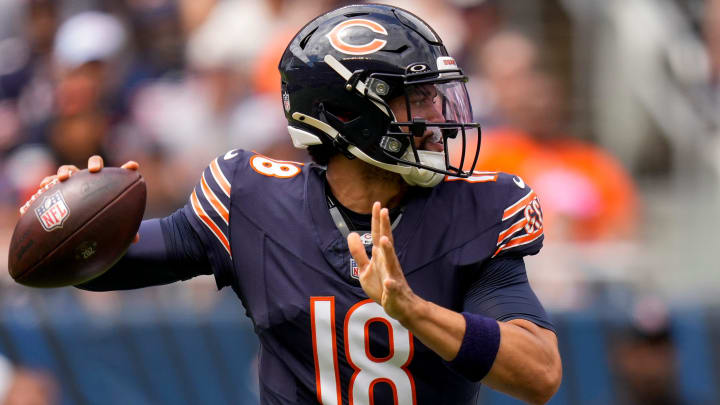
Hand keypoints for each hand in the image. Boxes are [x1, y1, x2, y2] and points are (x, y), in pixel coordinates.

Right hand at [22, 155, 140, 242]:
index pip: (120, 174)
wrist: (75, 222)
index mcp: (106, 185)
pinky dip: (48, 181)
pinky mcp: (57, 188)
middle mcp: (90, 180)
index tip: (133, 167)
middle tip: (94, 170)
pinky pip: (50, 182)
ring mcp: (73, 182)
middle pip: (94, 164)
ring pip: (69, 169)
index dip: (127, 169)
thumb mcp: (110, 225)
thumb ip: (122, 228)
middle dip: (94, 163)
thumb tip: (136, 240)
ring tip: (63, 178)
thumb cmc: (98, 221)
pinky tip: (44, 186)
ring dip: (66, 171)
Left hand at [348, 202, 418, 323]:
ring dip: (388, 251)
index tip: (377, 204)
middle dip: (385, 227)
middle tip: (384, 210)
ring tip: (384, 240)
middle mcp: (388, 262)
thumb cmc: (382, 285)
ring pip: (391, 262)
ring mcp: (392, 276)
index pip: (378, 235)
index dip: (377, 220)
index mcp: (381, 256)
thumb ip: (358, 252)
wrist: (400, 306)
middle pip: (386, 242)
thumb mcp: (365, 268)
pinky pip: (392, 288)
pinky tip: (389, 283)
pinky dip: (391, 285)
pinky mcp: (393, 292)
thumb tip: (351, 234)